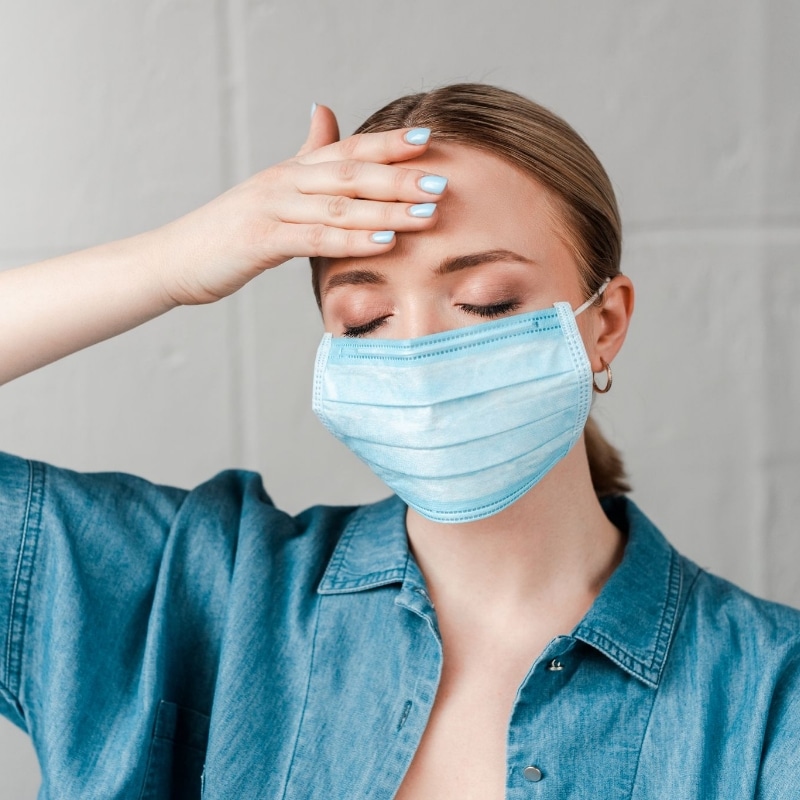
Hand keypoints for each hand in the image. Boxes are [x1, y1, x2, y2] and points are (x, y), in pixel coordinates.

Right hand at [160, 105, 446, 304]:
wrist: (174, 259)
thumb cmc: (228, 231)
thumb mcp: (271, 191)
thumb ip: (304, 156)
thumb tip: (325, 111)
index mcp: (291, 171)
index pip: (347, 149)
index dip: (388, 143)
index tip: (429, 140)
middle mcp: (284, 181)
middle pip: (351, 172)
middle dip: (400, 177)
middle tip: (443, 182)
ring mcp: (272, 208)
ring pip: (340, 204)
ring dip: (388, 208)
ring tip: (428, 214)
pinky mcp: (261, 240)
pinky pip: (316, 238)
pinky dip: (353, 238)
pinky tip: (385, 241)